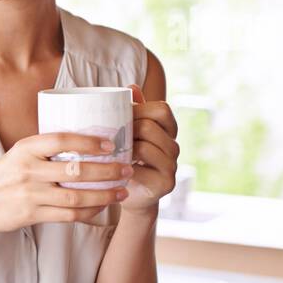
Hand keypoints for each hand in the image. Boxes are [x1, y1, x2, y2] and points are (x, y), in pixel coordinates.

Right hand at [0, 131, 132, 239]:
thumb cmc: (3, 176)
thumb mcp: (17, 154)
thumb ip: (44, 149)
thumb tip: (84, 139)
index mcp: (25, 149)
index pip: (61, 140)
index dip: (88, 141)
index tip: (110, 143)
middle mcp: (28, 170)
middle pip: (75, 170)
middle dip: (106, 170)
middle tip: (127, 168)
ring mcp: (31, 194)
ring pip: (76, 195)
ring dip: (104, 194)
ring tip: (123, 190)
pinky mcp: (33, 215)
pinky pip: (69, 214)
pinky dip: (89, 211)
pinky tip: (102, 206)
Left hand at [122, 83, 178, 214]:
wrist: (129, 195)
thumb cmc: (127, 159)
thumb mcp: (130, 134)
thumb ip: (133, 112)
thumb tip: (131, 87)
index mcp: (168, 131)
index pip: (162, 110)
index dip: (140, 109)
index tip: (121, 116)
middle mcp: (174, 147)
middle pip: (149, 127)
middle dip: (125, 130)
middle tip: (107, 137)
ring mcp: (172, 166)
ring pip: (144, 147)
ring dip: (123, 149)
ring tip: (109, 152)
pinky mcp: (165, 184)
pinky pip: (140, 170)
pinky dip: (123, 168)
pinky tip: (113, 169)